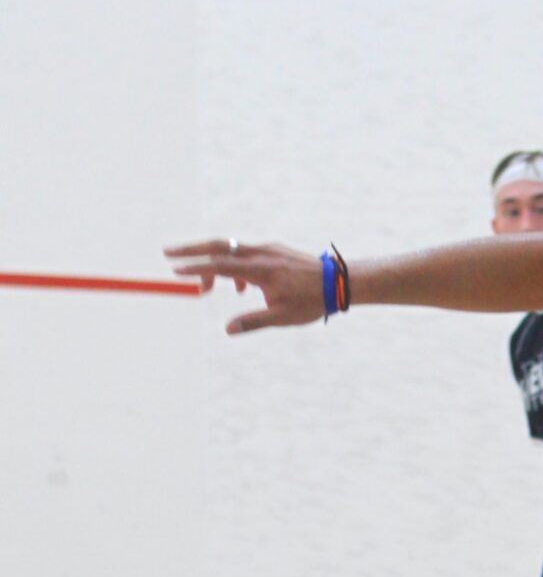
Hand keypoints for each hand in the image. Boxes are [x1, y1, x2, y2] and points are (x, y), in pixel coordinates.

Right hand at [165, 238, 323, 334]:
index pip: (219, 266)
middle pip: (218, 246)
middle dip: (191, 249)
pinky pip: (245, 253)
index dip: (195, 268)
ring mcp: (268, 249)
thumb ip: (253, 321)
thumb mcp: (282, 317)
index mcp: (260, 270)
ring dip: (214, 264)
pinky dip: (234, 267)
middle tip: (168, 253)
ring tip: (208, 289)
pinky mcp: (274, 249)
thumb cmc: (312, 301)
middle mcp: (261, 253)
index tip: (175, 270)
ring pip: (231, 250)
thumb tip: (228, 329)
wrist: (340, 282)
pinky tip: (242, 288)